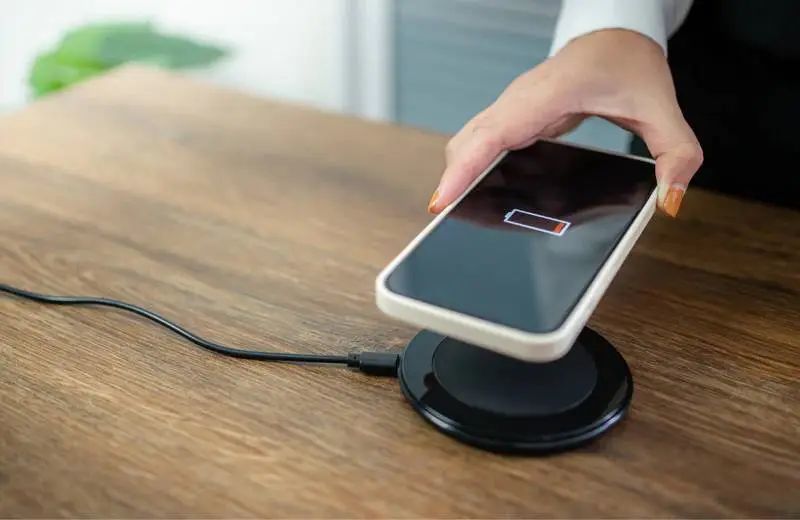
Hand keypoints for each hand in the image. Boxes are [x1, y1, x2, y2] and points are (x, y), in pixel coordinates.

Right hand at [428, 29, 702, 217]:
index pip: (493, 133)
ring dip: (459, 176)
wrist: (614, 36)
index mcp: (549, 95)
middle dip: (453, 182)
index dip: (463, 168)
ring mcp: (511, 107)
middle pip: (467, 143)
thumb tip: (669, 202)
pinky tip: (479, 194)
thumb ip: (676, 155)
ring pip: (468, 143)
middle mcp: (519, 100)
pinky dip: (471, 168)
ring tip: (459, 216)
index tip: (442, 201)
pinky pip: (480, 143)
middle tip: (447, 225)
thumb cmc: (629, 65)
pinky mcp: (511, 116)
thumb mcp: (661, 109)